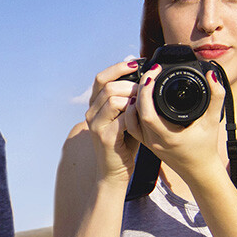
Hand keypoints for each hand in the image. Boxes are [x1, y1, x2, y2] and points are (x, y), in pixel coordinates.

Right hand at [85, 60, 140, 182]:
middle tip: (145, 90)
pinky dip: (134, 115)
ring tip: (143, 105)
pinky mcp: (104, 136)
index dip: (118, 68)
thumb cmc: (123, 143)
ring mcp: (95, 125)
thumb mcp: (126, 117)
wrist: (115, 172)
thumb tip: (144, 78)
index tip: (136, 63)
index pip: (101, 78)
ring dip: (132, 98)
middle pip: (108, 86)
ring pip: (113, 98)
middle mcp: (91, 113)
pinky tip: (141, 118)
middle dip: (130, 85)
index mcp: (95, 105)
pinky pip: (121, 117)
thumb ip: (129, 99)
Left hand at [125, 64, 227, 181]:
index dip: (146, 91)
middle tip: (150, 73)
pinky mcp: (146, 142)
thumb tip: (212, 76)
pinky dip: (132, 111)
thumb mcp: (214, 120)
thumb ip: (217, 97)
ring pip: (130, 119)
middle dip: (140, 89)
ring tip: (144, 85)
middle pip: (136, 113)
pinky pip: (132, 125)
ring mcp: (148, 142)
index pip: (147, 113)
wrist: (199, 169)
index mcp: (169, 136)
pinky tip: (139, 99)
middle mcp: (154, 141)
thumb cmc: (206, 147)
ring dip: (133, 100)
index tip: (154, 74)